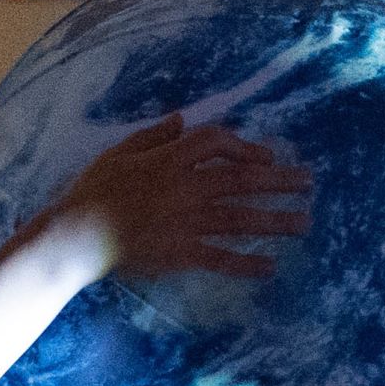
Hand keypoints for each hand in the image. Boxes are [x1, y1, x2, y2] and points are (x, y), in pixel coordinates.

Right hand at [48, 116, 310, 286]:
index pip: (215, 143)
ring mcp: (186, 222)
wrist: (75, 235)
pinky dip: (247, 264)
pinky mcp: (182, 253)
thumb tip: (182, 118)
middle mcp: (184, 188)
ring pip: (241, 219)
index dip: (244, 146)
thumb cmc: (93, 191)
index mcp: (169, 160)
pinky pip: (222, 259)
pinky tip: (271, 267)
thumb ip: (153, 136)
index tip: (266, 157)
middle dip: (279, 181)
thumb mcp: (119, 152)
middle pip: (242, 181)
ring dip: (276, 221)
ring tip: (305, 222)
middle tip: (308, 182)